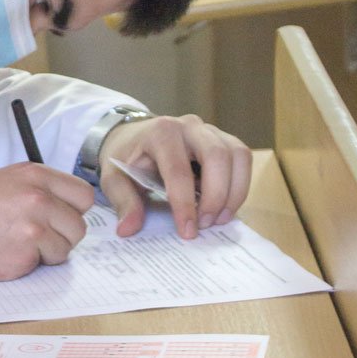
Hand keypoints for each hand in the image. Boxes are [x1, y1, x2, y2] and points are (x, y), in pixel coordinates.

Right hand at [0, 165, 94, 283]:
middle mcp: (39, 197)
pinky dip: (31, 264)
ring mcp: (35, 226)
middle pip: (78, 225)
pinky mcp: (26, 253)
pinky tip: (8, 253)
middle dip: (62, 235)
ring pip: (65, 247)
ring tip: (18, 244)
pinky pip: (46, 264)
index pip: (83, 195)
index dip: (73, 210)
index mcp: (35, 175)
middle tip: (36, 236)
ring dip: (47, 252)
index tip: (60, 218)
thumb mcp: (5, 181)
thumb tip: (64, 209)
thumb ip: (38, 190)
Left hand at [99, 113, 251, 240]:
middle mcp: (189, 126)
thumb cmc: (126, 158)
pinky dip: (239, 185)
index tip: (188, 231)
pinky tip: (224, 206)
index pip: (178, 170)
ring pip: (237, 156)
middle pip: (217, 156)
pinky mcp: (223, 139)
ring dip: (234, 192)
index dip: (185, 204)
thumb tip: (129, 229)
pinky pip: (242, 159)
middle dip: (216, 196)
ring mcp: (210, 130)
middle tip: (206, 224)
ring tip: (219, 219)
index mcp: (160, 133)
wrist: (133, 136)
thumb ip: (123, 201)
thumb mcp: (113, 178)